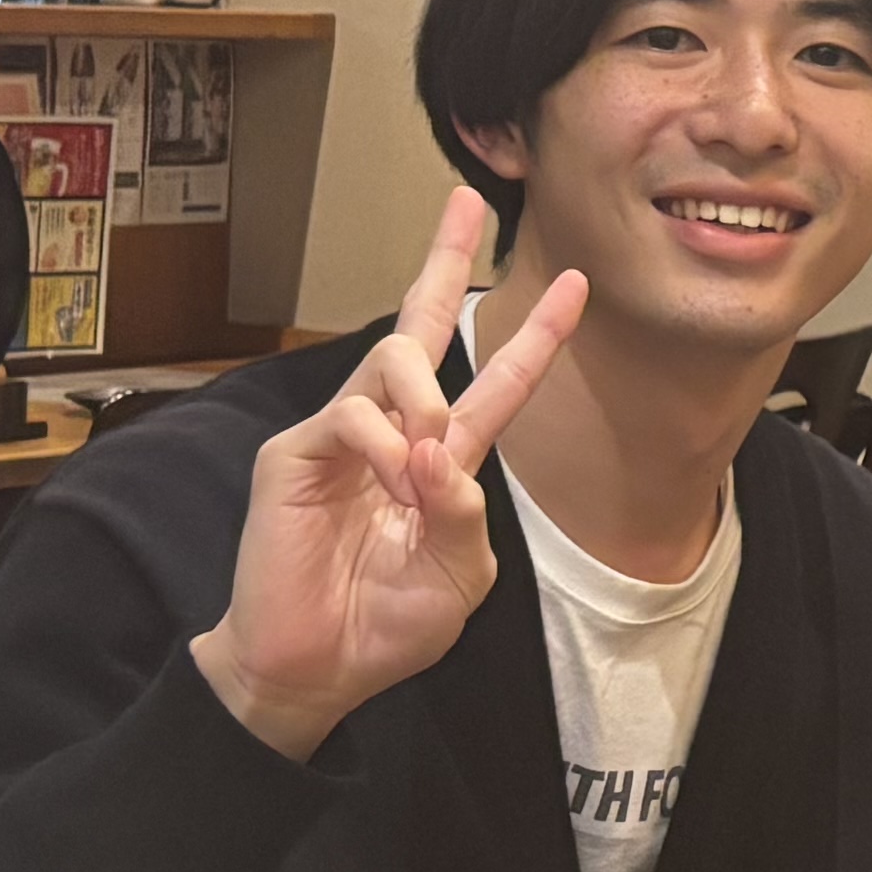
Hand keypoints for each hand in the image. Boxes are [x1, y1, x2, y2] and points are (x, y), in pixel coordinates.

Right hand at [190, 189, 587, 760]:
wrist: (314, 668)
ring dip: (425, 403)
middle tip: (463, 203)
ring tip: (424, 462)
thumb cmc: (384, 627)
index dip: (536, 337)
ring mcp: (342, 438)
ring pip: (392, 363)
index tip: (574, 286)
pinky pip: (353, 414)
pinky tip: (391, 479)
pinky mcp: (297, 453)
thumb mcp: (457, 577)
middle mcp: (394, 434)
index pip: (495, 383)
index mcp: (442, 460)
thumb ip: (465, 514)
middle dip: (443, 260)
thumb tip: (441, 451)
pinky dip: (384, 443)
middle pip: (420, 327)